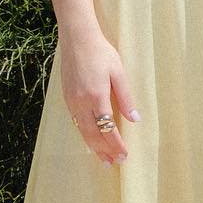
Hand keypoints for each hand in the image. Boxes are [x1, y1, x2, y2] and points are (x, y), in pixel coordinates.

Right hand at [60, 29, 140, 165]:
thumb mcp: (118, 72)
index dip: (116, 144)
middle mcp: (81, 102)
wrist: (77, 39)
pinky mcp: (67, 98)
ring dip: (93, 147)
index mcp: (96, 96)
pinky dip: (85, 135)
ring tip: (103, 159)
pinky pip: (76, 122)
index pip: (107, 129)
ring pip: (82, 131)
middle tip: (115, 163)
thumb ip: (126, 97)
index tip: (124, 155)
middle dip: (104, 151)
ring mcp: (72, 101)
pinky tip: (91, 140)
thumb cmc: (101, 53)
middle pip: (93, 135)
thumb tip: (135, 119)